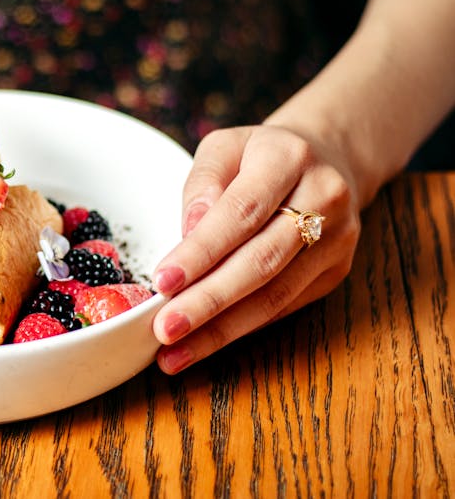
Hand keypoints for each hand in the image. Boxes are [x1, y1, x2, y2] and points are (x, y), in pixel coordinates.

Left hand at [150, 124, 361, 373]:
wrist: (328, 156)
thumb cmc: (259, 155)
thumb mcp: (222, 148)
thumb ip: (202, 184)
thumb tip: (189, 233)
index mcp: (289, 157)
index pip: (241, 212)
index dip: (201, 251)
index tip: (163, 282)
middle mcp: (324, 197)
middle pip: (262, 260)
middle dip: (208, 301)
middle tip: (164, 328)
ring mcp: (338, 240)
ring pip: (276, 295)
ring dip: (221, 330)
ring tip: (174, 352)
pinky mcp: (335, 271)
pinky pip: (284, 307)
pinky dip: (241, 328)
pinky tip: (204, 343)